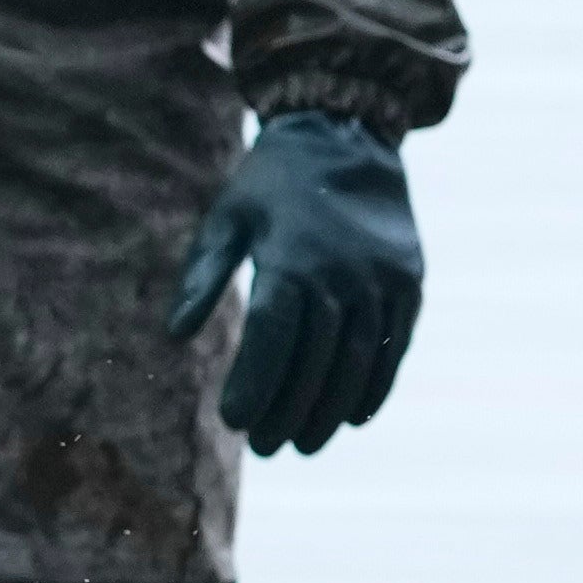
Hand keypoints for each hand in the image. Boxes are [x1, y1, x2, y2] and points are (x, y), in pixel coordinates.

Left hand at [165, 113, 423, 455]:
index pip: (273, 336)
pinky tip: (353, 416)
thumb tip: (174, 335)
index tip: (233, 423)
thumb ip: (202, 275)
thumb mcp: (227, 217)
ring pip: (357, 361)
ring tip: (304, 444)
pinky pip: (393, 345)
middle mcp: (342, 273)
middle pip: (315, 359)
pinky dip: (375, 385)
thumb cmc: (271, 183)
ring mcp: (381, 280)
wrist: (347, 136)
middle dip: (288, 409)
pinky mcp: (408, 283)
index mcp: (292, 258)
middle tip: (263, 447)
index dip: (254, 382)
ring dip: (330, 410)